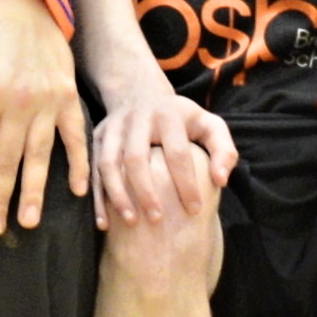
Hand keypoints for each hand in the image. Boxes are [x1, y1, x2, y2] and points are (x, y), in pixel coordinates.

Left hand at [0, 0, 90, 235]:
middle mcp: (19, 100)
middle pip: (8, 159)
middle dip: (1, 196)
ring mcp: (48, 98)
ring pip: (41, 154)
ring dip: (35, 190)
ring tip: (29, 221)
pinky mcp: (68, 93)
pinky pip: (75, 134)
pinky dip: (79, 162)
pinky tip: (77, 191)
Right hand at [90, 87, 237, 233]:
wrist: (141, 94)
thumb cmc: (182, 120)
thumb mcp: (209, 125)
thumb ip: (223, 150)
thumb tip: (220, 181)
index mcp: (167, 114)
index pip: (176, 153)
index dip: (185, 183)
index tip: (194, 210)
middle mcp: (136, 119)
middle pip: (136, 158)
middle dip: (145, 191)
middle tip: (158, 220)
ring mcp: (112, 127)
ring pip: (108, 163)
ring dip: (117, 195)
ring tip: (131, 222)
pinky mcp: (97, 137)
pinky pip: (92, 169)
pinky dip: (97, 197)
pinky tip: (105, 223)